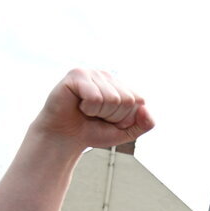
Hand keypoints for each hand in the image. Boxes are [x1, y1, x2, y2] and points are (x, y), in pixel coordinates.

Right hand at [31, 69, 154, 149]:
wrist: (65, 137)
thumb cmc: (93, 131)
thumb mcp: (125, 132)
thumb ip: (144, 124)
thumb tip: (145, 107)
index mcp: (121, 86)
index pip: (139, 101)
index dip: (125, 118)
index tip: (109, 120)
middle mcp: (108, 76)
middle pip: (126, 100)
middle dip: (113, 116)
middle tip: (96, 116)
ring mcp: (92, 73)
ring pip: (112, 99)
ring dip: (99, 113)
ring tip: (87, 111)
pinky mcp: (76, 74)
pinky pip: (95, 97)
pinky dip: (88, 108)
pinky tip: (79, 105)